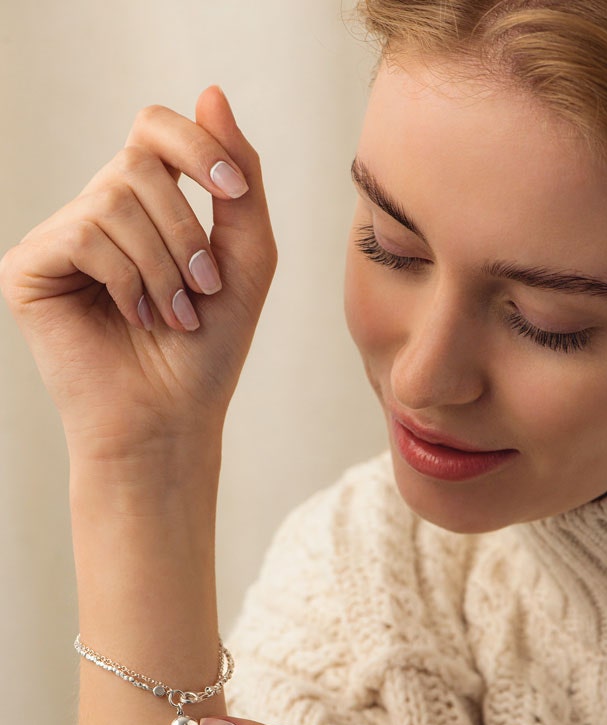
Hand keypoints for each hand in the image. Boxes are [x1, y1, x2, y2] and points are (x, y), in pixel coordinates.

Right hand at [0, 86, 275, 470]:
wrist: (170, 419)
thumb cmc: (207, 349)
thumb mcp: (246, 258)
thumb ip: (239, 180)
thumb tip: (209, 90)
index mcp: (143, 207)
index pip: (154, 130)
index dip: (196, 145)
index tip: (233, 193)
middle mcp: (96, 212)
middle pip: (139, 161)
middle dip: (186, 230)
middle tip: (202, 291)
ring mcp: (59, 238)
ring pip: (114, 198)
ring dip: (163, 264)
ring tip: (171, 314)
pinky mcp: (28, 266)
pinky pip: (85, 234)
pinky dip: (126, 279)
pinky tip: (133, 317)